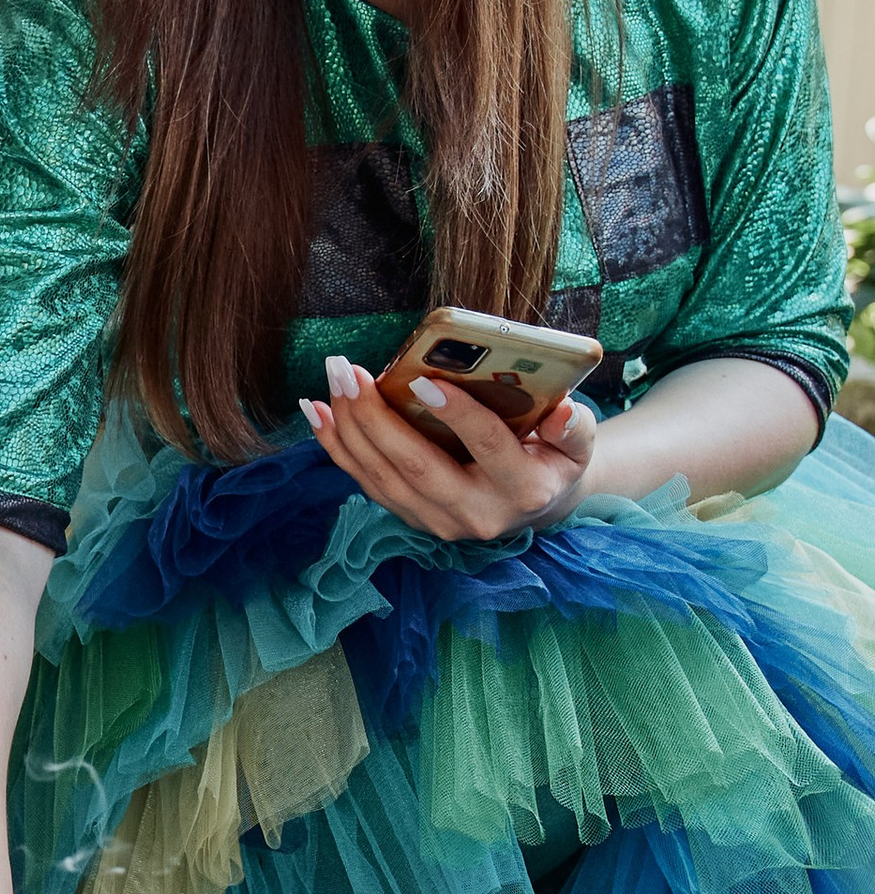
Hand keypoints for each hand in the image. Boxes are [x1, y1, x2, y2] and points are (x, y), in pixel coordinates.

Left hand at [302, 355, 595, 542]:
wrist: (536, 503)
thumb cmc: (553, 457)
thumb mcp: (578, 443)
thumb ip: (574, 427)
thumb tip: (562, 409)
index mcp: (521, 490)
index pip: (487, 448)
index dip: (457, 415)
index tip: (423, 380)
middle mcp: (475, 514)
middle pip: (416, 467)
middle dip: (376, 418)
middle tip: (349, 371)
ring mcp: (437, 522)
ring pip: (382, 477)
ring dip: (348, 427)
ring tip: (332, 380)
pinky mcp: (409, 517)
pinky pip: (365, 481)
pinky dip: (336, 446)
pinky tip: (316, 410)